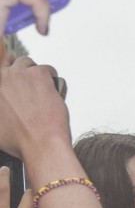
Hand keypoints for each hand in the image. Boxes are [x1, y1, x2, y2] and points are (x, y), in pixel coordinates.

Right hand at [0, 57, 70, 174]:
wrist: (40, 144)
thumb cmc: (21, 142)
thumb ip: (0, 116)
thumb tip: (3, 114)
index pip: (0, 69)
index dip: (10, 76)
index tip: (17, 83)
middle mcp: (1, 78)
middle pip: (12, 63)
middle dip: (22, 73)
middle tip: (32, 87)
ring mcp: (18, 74)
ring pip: (28, 63)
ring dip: (36, 74)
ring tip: (44, 90)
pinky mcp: (38, 74)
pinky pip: (47, 69)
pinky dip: (52, 79)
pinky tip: (56, 91)